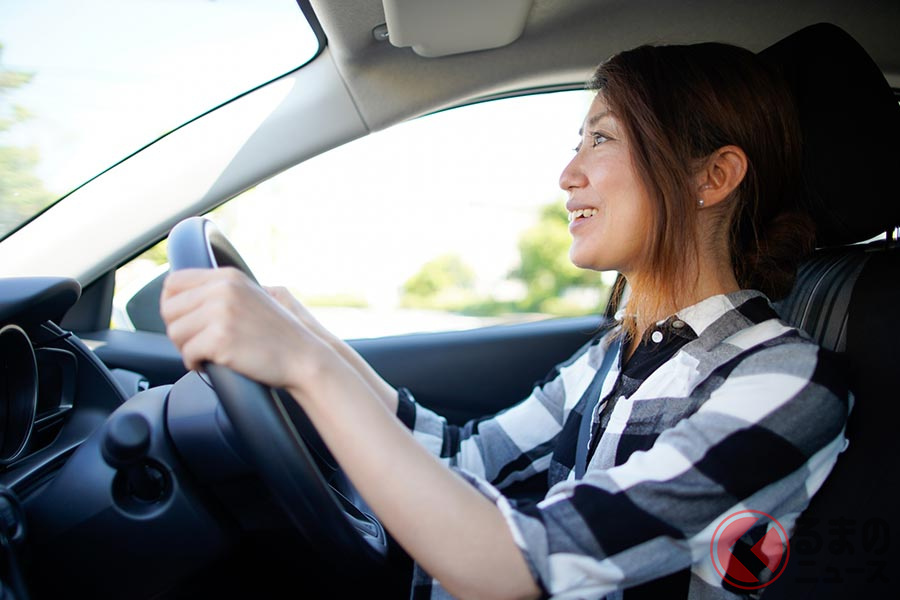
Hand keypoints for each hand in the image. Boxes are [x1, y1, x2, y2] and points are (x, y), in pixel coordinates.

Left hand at [160, 268, 331, 392]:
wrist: (304, 357)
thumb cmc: (279, 335)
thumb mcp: (252, 297)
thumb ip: (223, 291)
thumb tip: (184, 296)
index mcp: (228, 277)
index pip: (173, 282)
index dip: (173, 305)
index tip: (185, 321)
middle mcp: (223, 290)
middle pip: (169, 309)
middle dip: (180, 330)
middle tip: (198, 343)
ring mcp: (221, 313)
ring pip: (175, 333)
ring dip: (187, 348)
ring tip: (208, 354)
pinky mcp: (220, 339)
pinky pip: (187, 353)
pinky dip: (195, 364)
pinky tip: (213, 365)